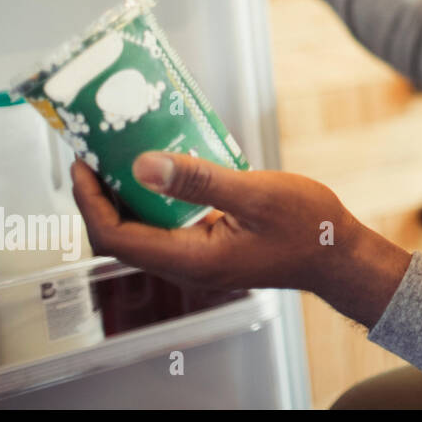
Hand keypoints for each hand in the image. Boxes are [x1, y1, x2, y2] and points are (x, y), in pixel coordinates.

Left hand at [70, 152, 369, 296]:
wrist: (339, 255)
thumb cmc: (309, 228)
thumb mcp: (257, 194)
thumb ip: (199, 180)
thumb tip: (142, 165)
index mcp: (192, 259)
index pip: (117, 238)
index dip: (90, 202)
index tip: (83, 164)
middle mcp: (187, 267)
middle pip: (121, 238)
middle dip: (99, 197)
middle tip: (96, 154)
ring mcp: (198, 261)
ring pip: (142, 233)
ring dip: (125, 197)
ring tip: (122, 156)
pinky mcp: (210, 250)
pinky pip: (166, 229)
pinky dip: (154, 200)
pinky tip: (164, 171)